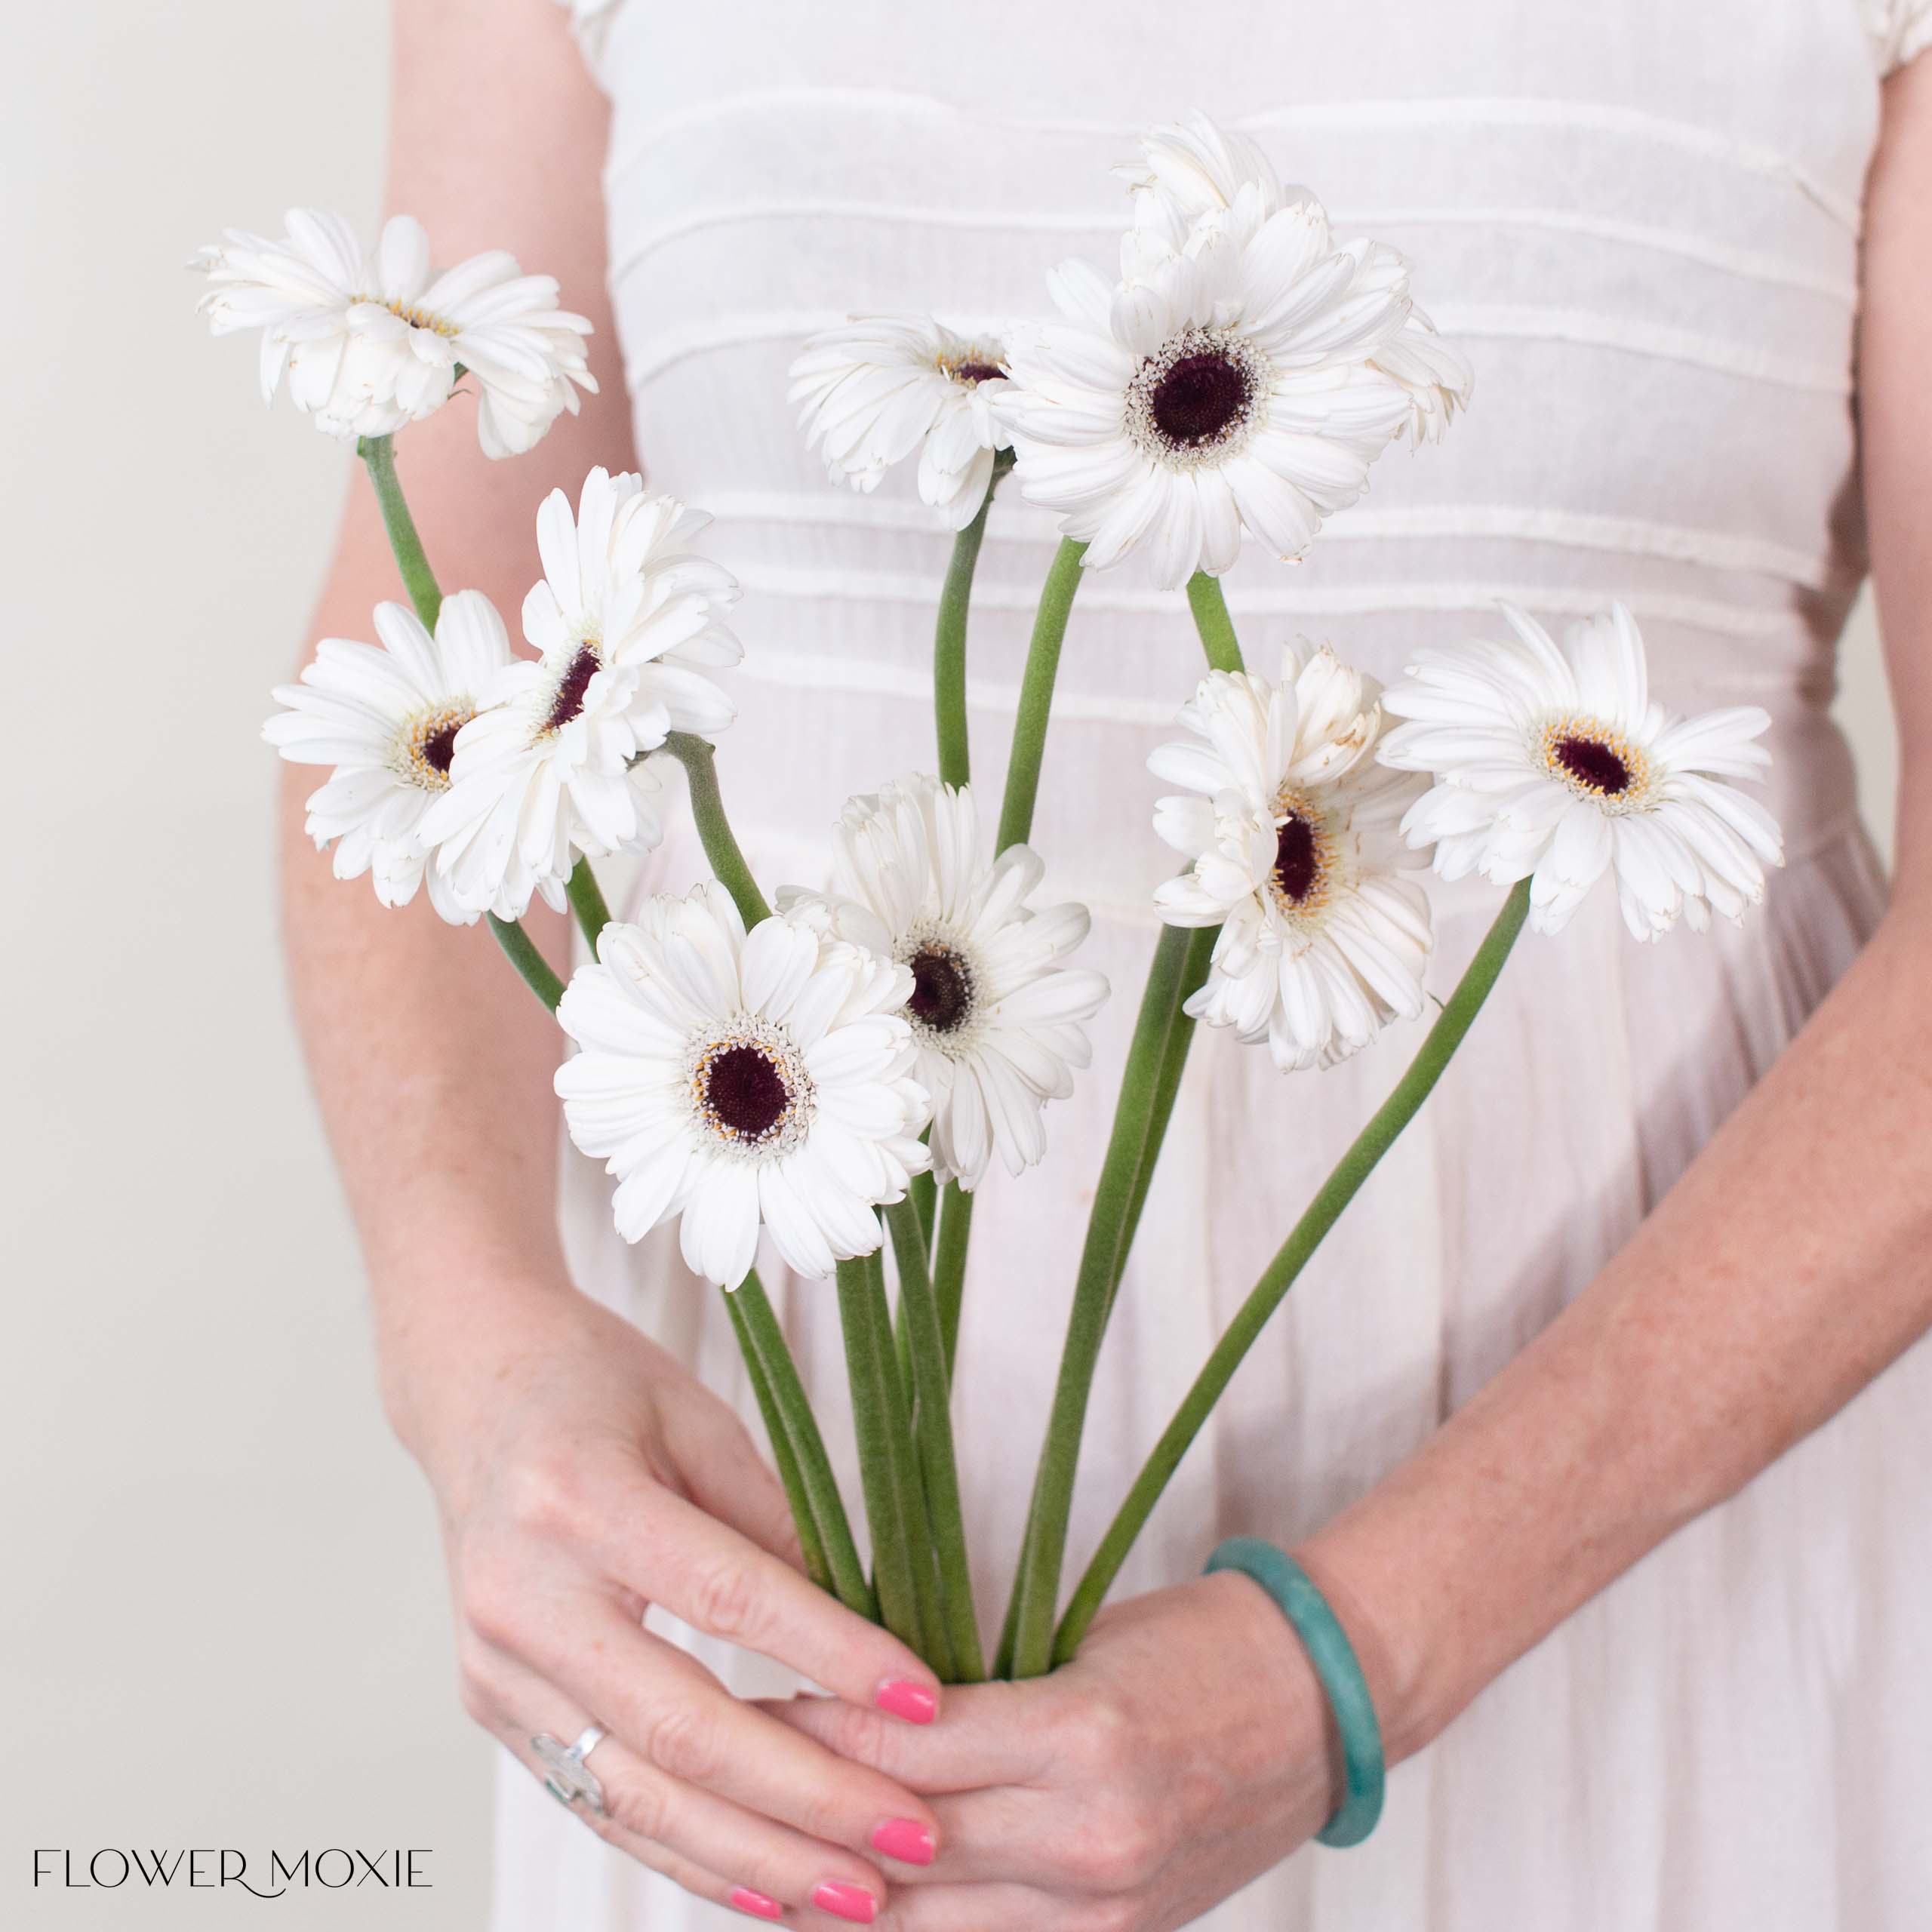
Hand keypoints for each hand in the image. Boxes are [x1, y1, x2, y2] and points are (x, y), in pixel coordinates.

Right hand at [391, 1277, 945, 1923]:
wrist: (471, 1386)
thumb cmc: (595, 1385)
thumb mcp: (696, 1419)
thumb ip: (775, 1522)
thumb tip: (875, 1623)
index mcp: (576, 1499)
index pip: (726, 1597)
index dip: (831, 1657)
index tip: (923, 1700)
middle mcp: (523, 1597)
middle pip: (680, 1729)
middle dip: (805, 1797)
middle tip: (912, 1836)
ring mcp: (497, 1667)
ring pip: (637, 1796)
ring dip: (757, 1856)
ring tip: (859, 1892)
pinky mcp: (496, 1709)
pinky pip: (602, 1801)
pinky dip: (689, 1854)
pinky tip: (770, 1886)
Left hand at [767, 1573, 1338, 1929]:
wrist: (1323, 1703)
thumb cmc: (1199, 1644)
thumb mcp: (1080, 1642)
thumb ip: (977, 1693)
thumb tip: (858, 1710)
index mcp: (1083, 1738)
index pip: (909, 1751)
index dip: (818, 1729)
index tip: (756, 1699)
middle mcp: (1091, 1841)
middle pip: (904, 1851)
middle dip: (806, 1817)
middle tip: (727, 1776)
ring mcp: (1106, 1910)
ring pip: (929, 1928)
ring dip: (838, 1897)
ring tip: (758, 1857)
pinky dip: (913, 1929)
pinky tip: (852, 1903)